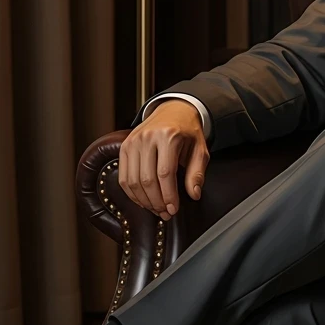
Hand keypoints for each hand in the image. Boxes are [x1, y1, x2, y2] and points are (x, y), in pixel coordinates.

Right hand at [119, 99, 209, 220]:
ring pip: (133, 181)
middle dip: (156, 201)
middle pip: (147, 179)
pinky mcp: (124, 147)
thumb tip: (194, 194)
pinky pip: (124, 177)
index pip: (165, 173)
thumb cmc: (188, 132)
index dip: (168, 195)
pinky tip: (144, 201)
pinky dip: (132, 193)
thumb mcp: (200, 149)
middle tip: (166, 213)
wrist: (173, 111)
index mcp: (169, 136)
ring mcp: (133, 142)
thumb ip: (197, 172)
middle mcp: (148, 137)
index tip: (173, 209)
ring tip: (156, 209)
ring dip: (144, 201)